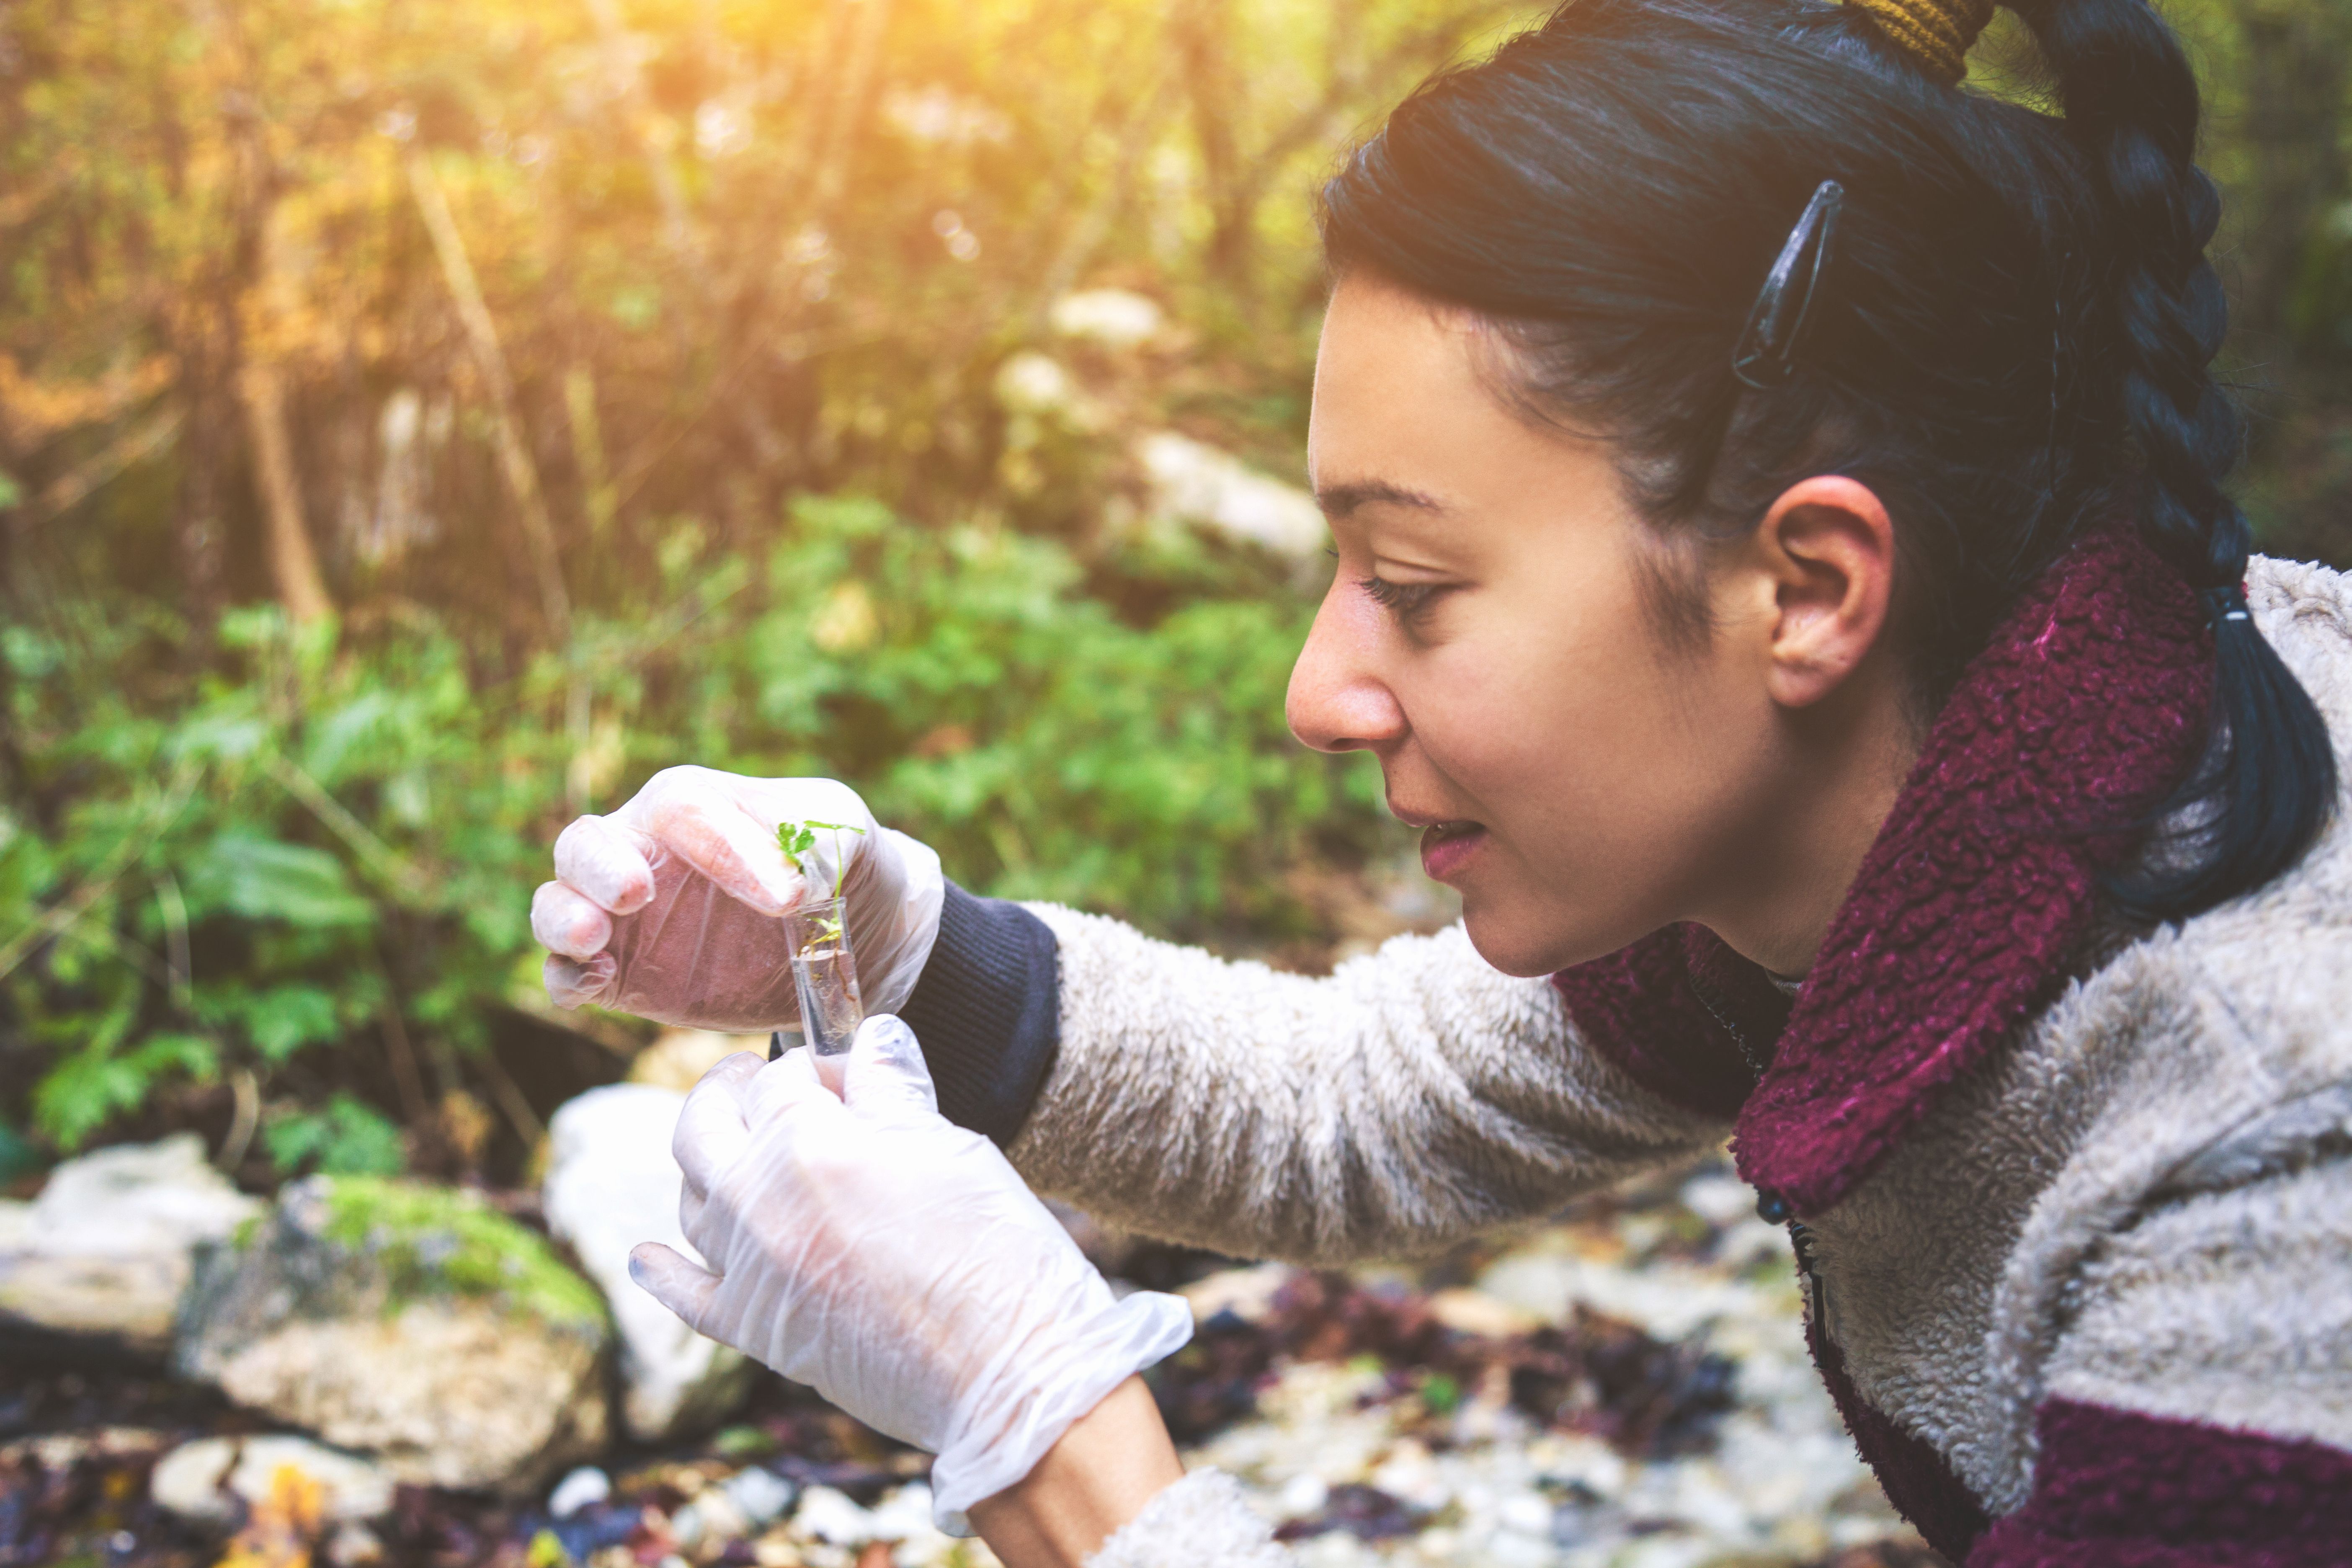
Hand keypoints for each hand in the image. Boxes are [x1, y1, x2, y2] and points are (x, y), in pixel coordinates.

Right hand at [532, 768, 942, 1030]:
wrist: (851, 942)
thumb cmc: (841, 866)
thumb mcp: (846, 834)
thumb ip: (821, 836)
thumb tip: (790, 873)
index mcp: (696, 807)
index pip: (685, 809)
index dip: (725, 848)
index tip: (791, 898)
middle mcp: (645, 853)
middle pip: (586, 843)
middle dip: (599, 866)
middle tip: (637, 892)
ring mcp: (625, 918)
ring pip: (559, 903)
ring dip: (565, 918)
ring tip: (594, 936)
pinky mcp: (622, 975)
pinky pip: (567, 972)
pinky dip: (567, 977)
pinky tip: (594, 983)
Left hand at [628, 1016, 1192, 1533]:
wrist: (1009, 1375)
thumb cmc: (996, 1254)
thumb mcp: (951, 1150)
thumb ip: (893, 1091)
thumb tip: (872, 1034)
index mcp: (811, 1146)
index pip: (782, 1077)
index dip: (814, 1063)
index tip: (844, 1070)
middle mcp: (761, 1204)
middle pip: (705, 1126)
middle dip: (731, 1091)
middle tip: (762, 1081)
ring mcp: (750, 1272)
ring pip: (692, 1199)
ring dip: (706, 1162)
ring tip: (734, 1148)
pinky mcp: (755, 1332)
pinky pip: (685, 1294)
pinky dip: (661, 1270)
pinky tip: (647, 1254)